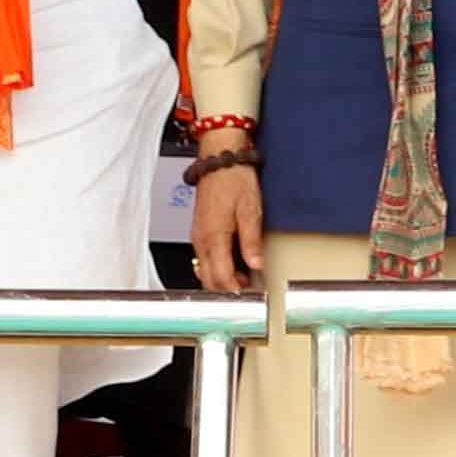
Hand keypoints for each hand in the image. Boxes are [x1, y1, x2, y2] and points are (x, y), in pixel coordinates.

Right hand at [192, 161, 266, 291]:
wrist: (219, 159)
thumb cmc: (234, 179)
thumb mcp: (251, 209)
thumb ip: (252, 240)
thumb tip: (256, 264)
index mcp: (214, 237)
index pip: (221, 277)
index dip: (235, 291)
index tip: (249, 297)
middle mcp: (201, 240)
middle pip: (209, 279)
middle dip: (227, 290)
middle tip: (248, 293)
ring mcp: (198, 236)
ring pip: (205, 270)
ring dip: (221, 280)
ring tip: (243, 280)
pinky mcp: (200, 231)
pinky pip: (204, 258)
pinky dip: (216, 267)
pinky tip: (231, 264)